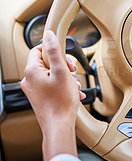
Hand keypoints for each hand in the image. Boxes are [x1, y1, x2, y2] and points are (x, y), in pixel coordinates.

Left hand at [21, 30, 84, 160]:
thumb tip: (49, 36)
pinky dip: (63, 87)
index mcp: (31, 71)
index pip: (37, 50)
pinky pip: (52, 86)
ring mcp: (34, 90)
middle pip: (46, 63)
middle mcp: (29, 80)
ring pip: (51, 75)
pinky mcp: (40, 98)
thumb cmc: (60, 102)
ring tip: (74, 86)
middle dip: (63, 66)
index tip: (64, 56)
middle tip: (72, 72)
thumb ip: (55, 51)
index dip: (53, 50)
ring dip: (65, 78)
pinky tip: (73, 93)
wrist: (59, 125)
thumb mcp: (61, 71)